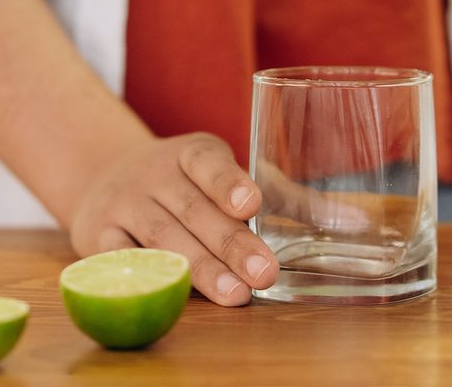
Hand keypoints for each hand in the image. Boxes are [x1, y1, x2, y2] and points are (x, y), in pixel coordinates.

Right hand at [69, 131, 278, 306]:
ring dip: (200, 270)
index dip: (229, 182)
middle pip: (193, 209)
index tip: (252, 203)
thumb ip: (287, 199)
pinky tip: (176, 298)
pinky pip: (123, 261)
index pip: (208, 162)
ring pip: (162, 239)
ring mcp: (124, 203)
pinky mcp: (97, 235)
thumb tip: (354, 222)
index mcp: (191, 152)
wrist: (103, 173)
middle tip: (265, 273)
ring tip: (236, 295)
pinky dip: (149, 278)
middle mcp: (155, 172)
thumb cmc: (188, 182)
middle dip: (231, 243)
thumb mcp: (228, 174)